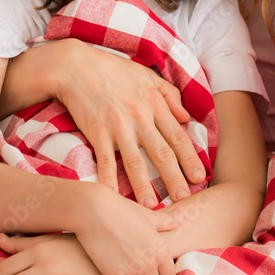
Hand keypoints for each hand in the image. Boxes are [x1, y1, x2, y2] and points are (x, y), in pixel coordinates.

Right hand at [50, 40, 205, 205]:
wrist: (76, 67)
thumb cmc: (112, 69)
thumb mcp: (146, 75)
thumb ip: (169, 95)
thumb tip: (187, 117)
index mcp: (154, 104)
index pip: (177, 136)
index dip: (189, 158)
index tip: (199, 176)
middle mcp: (140, 118)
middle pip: (162, 154)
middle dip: (175, 179)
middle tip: (185, 200)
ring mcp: (118, 127)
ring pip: (136, 163)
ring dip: (145, 187)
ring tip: (153, 208)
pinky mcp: (97, 133)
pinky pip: (105, 162)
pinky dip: (109, 181)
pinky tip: (114, 197)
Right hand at [73, 185, 181, 274]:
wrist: (93, 210)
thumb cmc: (122, 209)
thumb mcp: (148, 215)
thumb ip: (168, 220)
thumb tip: (184, 213)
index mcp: (160, 250)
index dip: (162, 272)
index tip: (153, 269)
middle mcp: (149, 263)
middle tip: (140, 274)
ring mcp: (132, 271)